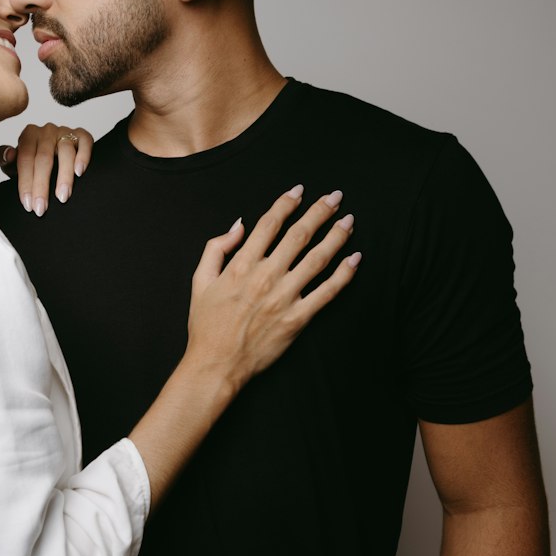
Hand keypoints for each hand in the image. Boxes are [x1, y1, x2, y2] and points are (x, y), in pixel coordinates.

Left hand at [0, 122, 93, 214]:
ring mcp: (65, 131)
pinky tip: (80, 172)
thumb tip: (8, 154)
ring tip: (62, 197)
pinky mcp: (81, 135)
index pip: (25, 159)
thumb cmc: (31, 163)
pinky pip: (85, 141)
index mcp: (28, 135)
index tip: (28, 204)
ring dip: (64, 176)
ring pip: (66, 151)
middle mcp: (46, 131)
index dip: (25, 183)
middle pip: (44, 158)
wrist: (51, 158)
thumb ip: (5, 159)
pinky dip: (83, 156)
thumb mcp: (14, 164)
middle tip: (41, 208)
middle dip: (42, 185)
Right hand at [186, 187, 358, 392]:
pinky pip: (327, 292)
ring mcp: (284, 297)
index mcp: (241, 265)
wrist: (217, 365)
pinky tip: (355, 259)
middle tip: (335, 198)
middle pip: (299, 234)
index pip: (269, 224)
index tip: (299, 191)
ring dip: (337, 236)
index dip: (286, 203)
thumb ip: (216, 248)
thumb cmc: (206, 325)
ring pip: (318, 258)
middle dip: (320, 211)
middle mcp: (266, 277)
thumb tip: (238, 225)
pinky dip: (344, 274)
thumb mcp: (199, 281)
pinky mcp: (298, 319)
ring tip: (349, 222)